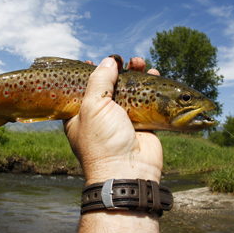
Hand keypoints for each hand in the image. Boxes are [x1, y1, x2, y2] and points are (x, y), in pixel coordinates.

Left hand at [64, 56, 162, 184]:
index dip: (86, 75)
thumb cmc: (102, 142)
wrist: (128, 172)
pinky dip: (150, 87)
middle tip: (123, 60)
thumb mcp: (93, 106)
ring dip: (135, 75)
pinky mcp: (142, 125)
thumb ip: (99, 81)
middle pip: (108, 87)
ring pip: (129, 92)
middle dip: (116, 71)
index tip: (91, 61)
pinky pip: (146, 102)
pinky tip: (153, 73)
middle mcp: (99, 118)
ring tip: (141, 63)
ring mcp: (121, 121)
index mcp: (79, 116)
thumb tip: (109, 62)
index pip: (80, 90)